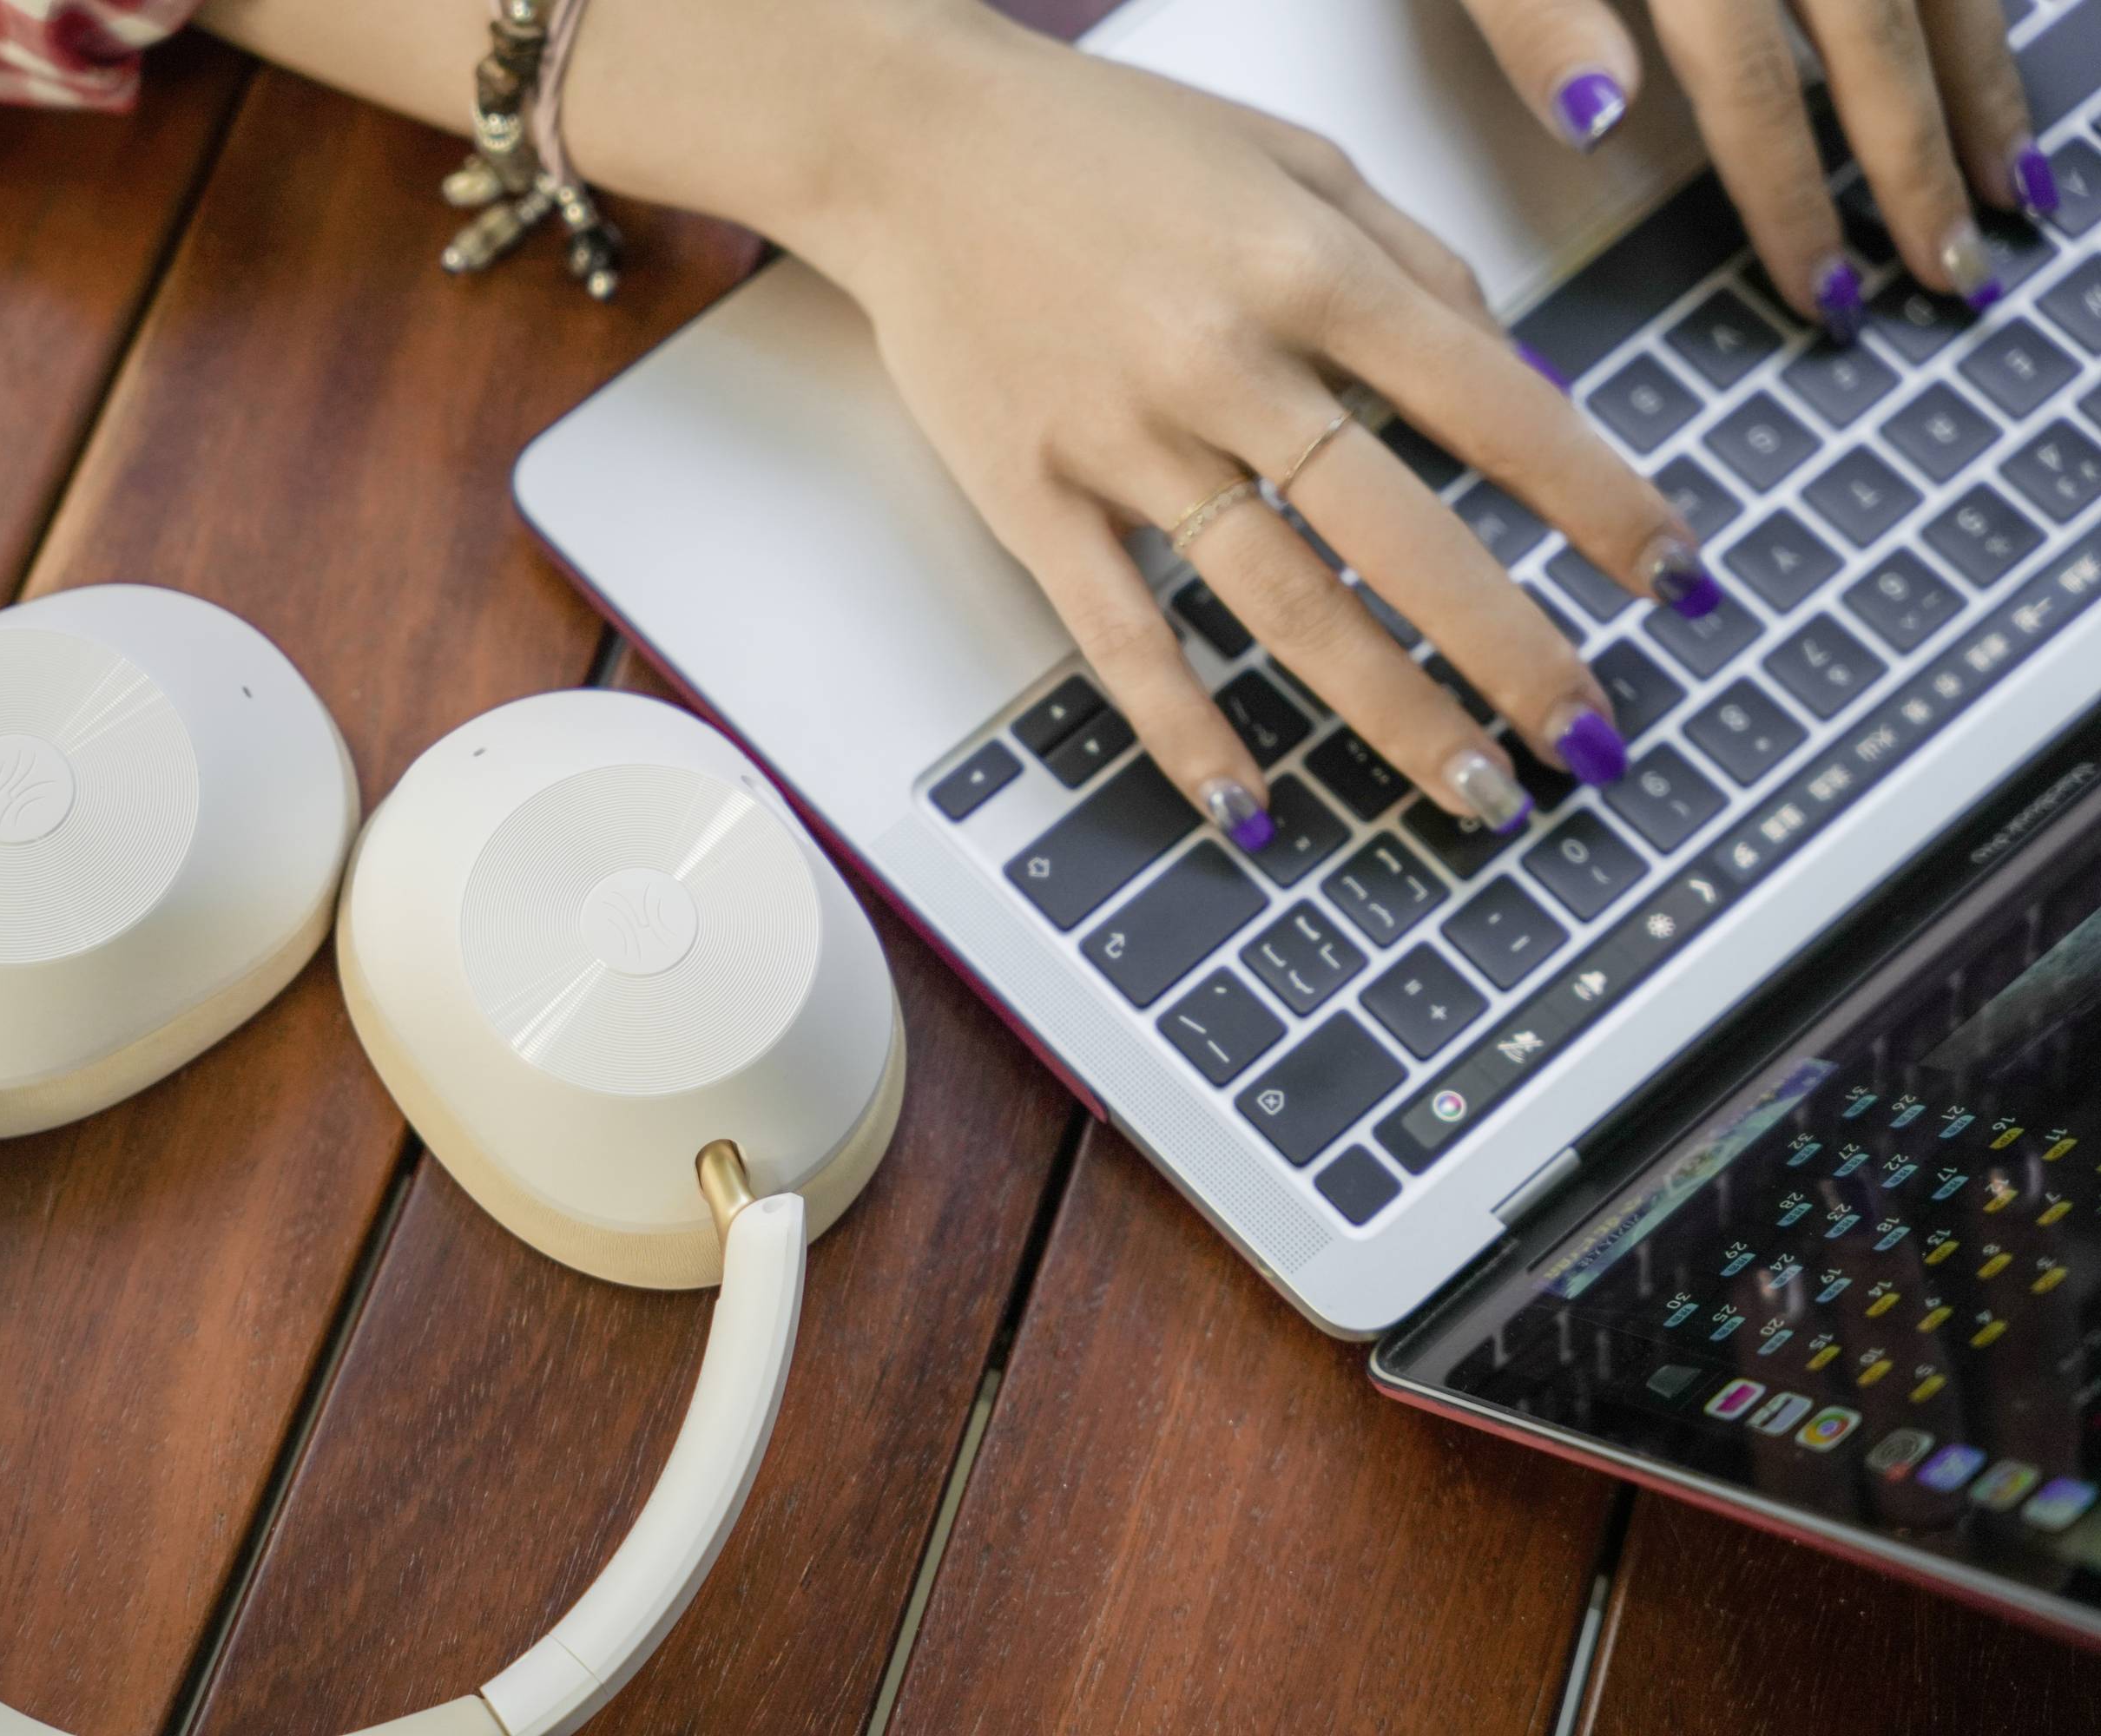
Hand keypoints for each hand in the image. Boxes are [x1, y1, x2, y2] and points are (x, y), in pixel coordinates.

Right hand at [759, 12, 1720, 850]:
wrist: (915, 145)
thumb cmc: (1107, 146)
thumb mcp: (1293, 160)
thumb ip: (1414, 264)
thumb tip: (1524, 378)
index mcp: (1307, 266)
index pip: (1494, 404)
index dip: (1599, 502)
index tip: (1675, 579)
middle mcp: (1228, 361)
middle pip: (1403, 536)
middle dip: (1515, 651)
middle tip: (1592, 742)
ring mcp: (1126, 441)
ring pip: (1282, 603)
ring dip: (1390, 712)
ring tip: (1478, 792)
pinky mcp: (1033, 499)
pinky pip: (1124, 636)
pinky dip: (1188, 731)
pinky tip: (1253, 808)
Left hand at [1460, 0, 2045, 327]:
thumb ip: (1536, 12)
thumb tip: (1598, 117)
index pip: (1755, 88)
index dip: (1793, 198)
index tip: (1823, 290)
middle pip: (1879, 36)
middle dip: (1923, 163)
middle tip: (1962, 270)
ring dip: (1984, 76)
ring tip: (2016, 178)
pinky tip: (2001, 28)